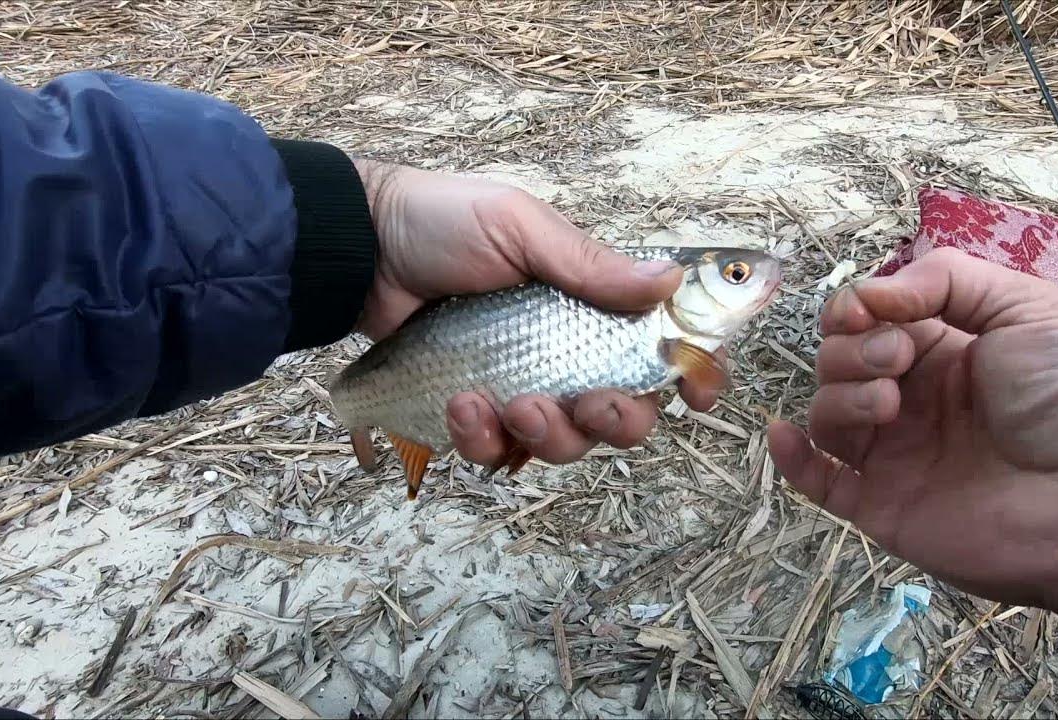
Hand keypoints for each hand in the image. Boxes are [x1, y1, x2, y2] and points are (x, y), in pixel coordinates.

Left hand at [352, 161, 723, 467]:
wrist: (360, 249)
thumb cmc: (442, 222)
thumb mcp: (520, 227)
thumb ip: (590, 264)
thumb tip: (668, 280)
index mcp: (594, 304)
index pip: (663, 348)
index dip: (693, 376)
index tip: (698, 395)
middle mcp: (569, 354)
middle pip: (626, 416)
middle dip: (616, 421)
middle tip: (587, 402)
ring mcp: (524, 387)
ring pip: (566, 445)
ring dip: (546, 434)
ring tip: (505, 401)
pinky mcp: (476, 413)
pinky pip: (498, 452)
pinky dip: (483, 438)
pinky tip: (458, 403)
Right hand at [767, 248, 1057, 615]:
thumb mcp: (1030, 305)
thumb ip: (946, 279)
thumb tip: (870, 293)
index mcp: (952, 350)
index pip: (872, 319)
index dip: (859, 307)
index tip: (875, 309)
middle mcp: (919, 399)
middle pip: (841, 359)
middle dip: (855, 346)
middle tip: (902, 357)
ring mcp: (900, 455)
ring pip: (828, 411)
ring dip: (842, 391)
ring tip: (890, 400)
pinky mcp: (887, 507)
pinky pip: (821, 484)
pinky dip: (792, 459)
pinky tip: (784, 435)